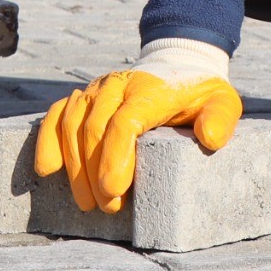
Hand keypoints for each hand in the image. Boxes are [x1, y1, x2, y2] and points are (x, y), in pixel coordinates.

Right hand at [35, 68, 242, 213]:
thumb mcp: (223, 102)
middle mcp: (118, 85)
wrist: (177, 63)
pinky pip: (56, 114)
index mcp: (151, 89)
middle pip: (94, 127)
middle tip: (107, 207)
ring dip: (74, 166)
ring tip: (86, 202)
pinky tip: (47, 169)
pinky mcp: (82, 96)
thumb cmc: (199, 93)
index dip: (115, 156)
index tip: (113, 191)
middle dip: (95, 172)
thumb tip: (210, 139)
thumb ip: (220, 119)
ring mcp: (96, 89)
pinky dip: (47, 140)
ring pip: (71, 123)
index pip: (125, 121)